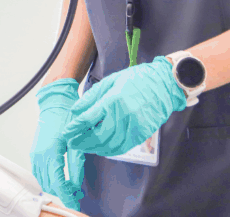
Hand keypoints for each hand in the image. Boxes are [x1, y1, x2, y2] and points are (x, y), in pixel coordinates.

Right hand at [30, 79, 84, 209]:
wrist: (54, 103)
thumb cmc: (66, 116)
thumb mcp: (76, 141)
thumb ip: (76, 164)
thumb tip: (76, 183)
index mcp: (51, 153)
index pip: (57, 183)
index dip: (67, 196)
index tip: (75, 202)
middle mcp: (40, 155)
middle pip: (49, 184)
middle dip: (63, 192)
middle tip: (77, 194)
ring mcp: (35, 154)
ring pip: (43, 180)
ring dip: (55, 187)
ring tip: (70, 186)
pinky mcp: (35, 153)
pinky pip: (38, 173)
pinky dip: (48, 179)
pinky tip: (59, 177)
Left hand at [61, 57, 185, 156]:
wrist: (164, 85)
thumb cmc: (136, 80)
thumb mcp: (110, 81)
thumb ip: (92, 97)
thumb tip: (75, 111)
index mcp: (113, 100)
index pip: (87, 119)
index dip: (74, 128)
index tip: (66, 132)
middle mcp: (123, 115)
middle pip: (97, 136)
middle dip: (82, 142)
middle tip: (73, 143)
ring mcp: (134, 127)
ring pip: (109, 145)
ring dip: (94, 148)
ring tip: (85, 145)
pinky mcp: (142, 134)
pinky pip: (122, 147)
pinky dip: (109, 150)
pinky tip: (101, 147)